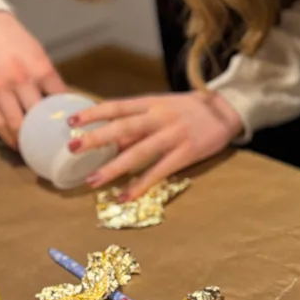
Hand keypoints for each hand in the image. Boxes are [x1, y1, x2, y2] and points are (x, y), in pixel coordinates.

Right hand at [0, 11, 66, 147]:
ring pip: (11, 123)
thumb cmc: (16, 40)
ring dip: (19, 140)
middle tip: (50, 150)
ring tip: (26, 150)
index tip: (72, 130)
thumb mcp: (38, 55)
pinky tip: (8, 139)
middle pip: (36, 117)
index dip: (66, 117)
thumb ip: (47, 77)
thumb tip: (60, 101)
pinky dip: (0, 132)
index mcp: (42, 69)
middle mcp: (22, 80)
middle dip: (43, 136)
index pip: (60, 99)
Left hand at [68, 91, 243, 198]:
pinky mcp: (187, 152)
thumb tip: (109, 139)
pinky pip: (160, 170)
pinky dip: (142, 184)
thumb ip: (139, 122)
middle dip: (98, 138)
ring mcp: (175, 135)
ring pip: (140, 152)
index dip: (94, 113)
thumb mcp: (165, 107)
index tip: (71, 121)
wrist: (229, 110)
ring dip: (114, 167)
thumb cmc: (192, 109)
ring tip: (93, 180)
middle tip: (73, 148)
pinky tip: (126, 196)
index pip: (118, 106)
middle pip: (125, 127)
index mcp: (153, 103)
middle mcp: (161, 117)